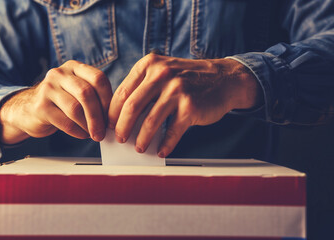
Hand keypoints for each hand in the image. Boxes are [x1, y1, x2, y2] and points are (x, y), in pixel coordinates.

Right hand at [0, 60, 111, 143]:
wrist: (28, 110)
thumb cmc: (61, 102)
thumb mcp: (77, 91)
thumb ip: (95, 95)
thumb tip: (117, 114)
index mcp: (74, 67)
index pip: (98, 78)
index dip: (109, 99)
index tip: (113, 115)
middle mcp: (60, 74)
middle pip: (87, 93)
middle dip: (99, 115)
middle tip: (104, 131)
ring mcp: (48, 89)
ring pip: (76, 108)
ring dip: (89, 125)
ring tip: (94, 134)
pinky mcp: (40, 107)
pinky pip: (65, 122)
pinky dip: (78, 131)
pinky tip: (82, 134)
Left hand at [108, 54, 260, 156]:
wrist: (224, 79)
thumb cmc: (188, 79)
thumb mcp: (163, 71)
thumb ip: (143, 86)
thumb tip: (121, 116)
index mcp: (149, 64)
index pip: (122, 92)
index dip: (113, 112)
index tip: (110, 125)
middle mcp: (162, 74)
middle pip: (132, 107)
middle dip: (122, 127)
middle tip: (120, 138)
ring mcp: (177, 90)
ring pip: (150, 122)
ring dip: (141, 139)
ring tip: (138, 147)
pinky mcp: (190, 107)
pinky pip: (171, 132)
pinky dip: (165, 145)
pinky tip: (160, 151)